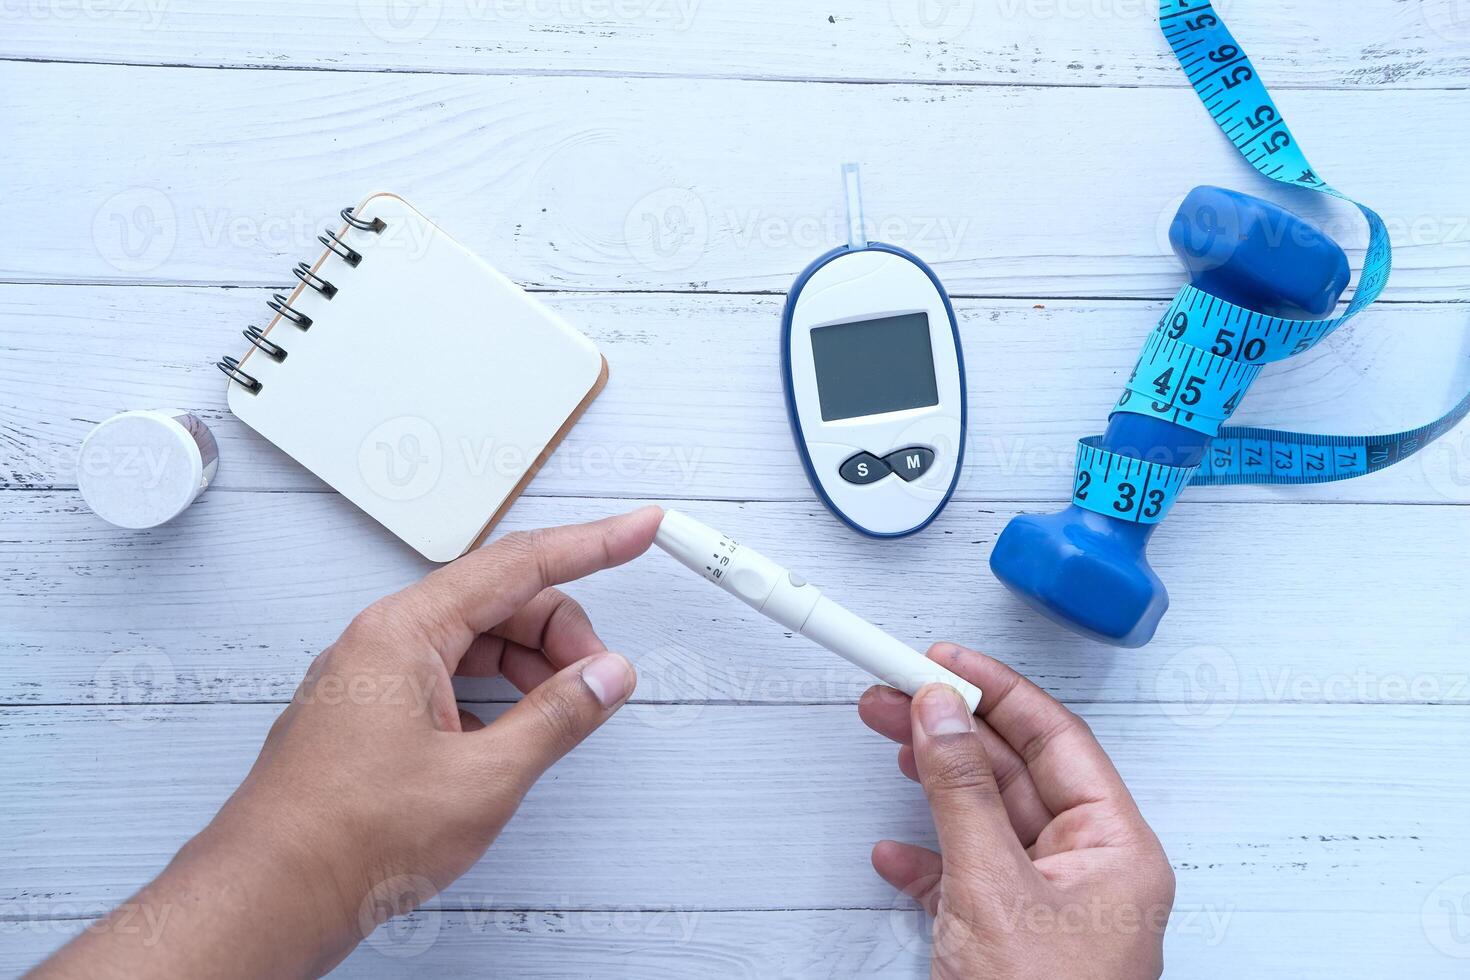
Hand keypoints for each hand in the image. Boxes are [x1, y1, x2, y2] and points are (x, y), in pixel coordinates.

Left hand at [34, 506, 663, 979]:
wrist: (271, 896)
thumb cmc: (346, 838)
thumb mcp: (482, 778)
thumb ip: (556, 717)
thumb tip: (605, 678)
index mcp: (404, 632)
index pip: (518, 565)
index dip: (591, 546)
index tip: (637, 530)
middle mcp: (384, 641)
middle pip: (502, 603)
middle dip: (564, 634)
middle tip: (604, 681)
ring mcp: (376, 676)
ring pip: (478, 641)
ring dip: (533, 667)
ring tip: (565, 713)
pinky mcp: (374, 712)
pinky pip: (452, 675)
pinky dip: (498, 693)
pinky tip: (518, 730)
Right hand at [859, 644, 1174, 979]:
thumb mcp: (994, 888)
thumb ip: (963, 793)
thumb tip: (943, 715)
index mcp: (1116, 850)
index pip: (1056, 739)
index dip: (997, 690)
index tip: (945, 660)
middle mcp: (1089, 872)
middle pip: (1016, 772)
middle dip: (953, 730)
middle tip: (899, 691)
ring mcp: (1049, 908)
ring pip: (987, 820)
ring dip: (933, 785)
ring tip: (890, 740)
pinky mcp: (1010, 941)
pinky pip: (967, 876)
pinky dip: (925, 860)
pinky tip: (894, 852)